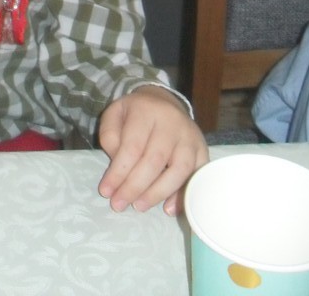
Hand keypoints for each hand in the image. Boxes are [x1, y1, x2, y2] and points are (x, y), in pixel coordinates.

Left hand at [97, 86, 207, 214]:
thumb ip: (110, 137)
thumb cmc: (135, 113)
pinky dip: (183, 195)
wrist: (164, 101)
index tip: (105, 191)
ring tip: (139, 206)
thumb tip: (118, 168)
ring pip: (179, 170)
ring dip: (158, 193)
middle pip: (155, 160)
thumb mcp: (114, 115)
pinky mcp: (203, 149)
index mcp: (146, 110)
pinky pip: (197, 176)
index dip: (119, 173)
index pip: (132, 147)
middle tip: (119, 204)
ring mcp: (190, 136)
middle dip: (135, 187)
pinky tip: (168, 208)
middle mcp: (172, 122)